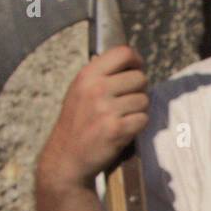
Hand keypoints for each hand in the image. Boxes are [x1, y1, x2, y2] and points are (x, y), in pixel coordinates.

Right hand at [37, 45, 149, 188]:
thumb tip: (132, 60)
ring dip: (138, 110)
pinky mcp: (116, 130)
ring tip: (122, 117)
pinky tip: (123, 129)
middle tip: (128, 101)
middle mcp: (96, 89)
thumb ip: (102, 74)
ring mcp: (106, 110)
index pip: (124, 53)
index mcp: (87, 75)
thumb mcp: (80, 90)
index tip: (137, 69)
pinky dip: (137, 125)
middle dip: (139, 90)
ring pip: (144, 100)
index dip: (137, 60)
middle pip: (140, 78)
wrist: (66, 157)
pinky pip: (143, 119)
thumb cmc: (77, 122)